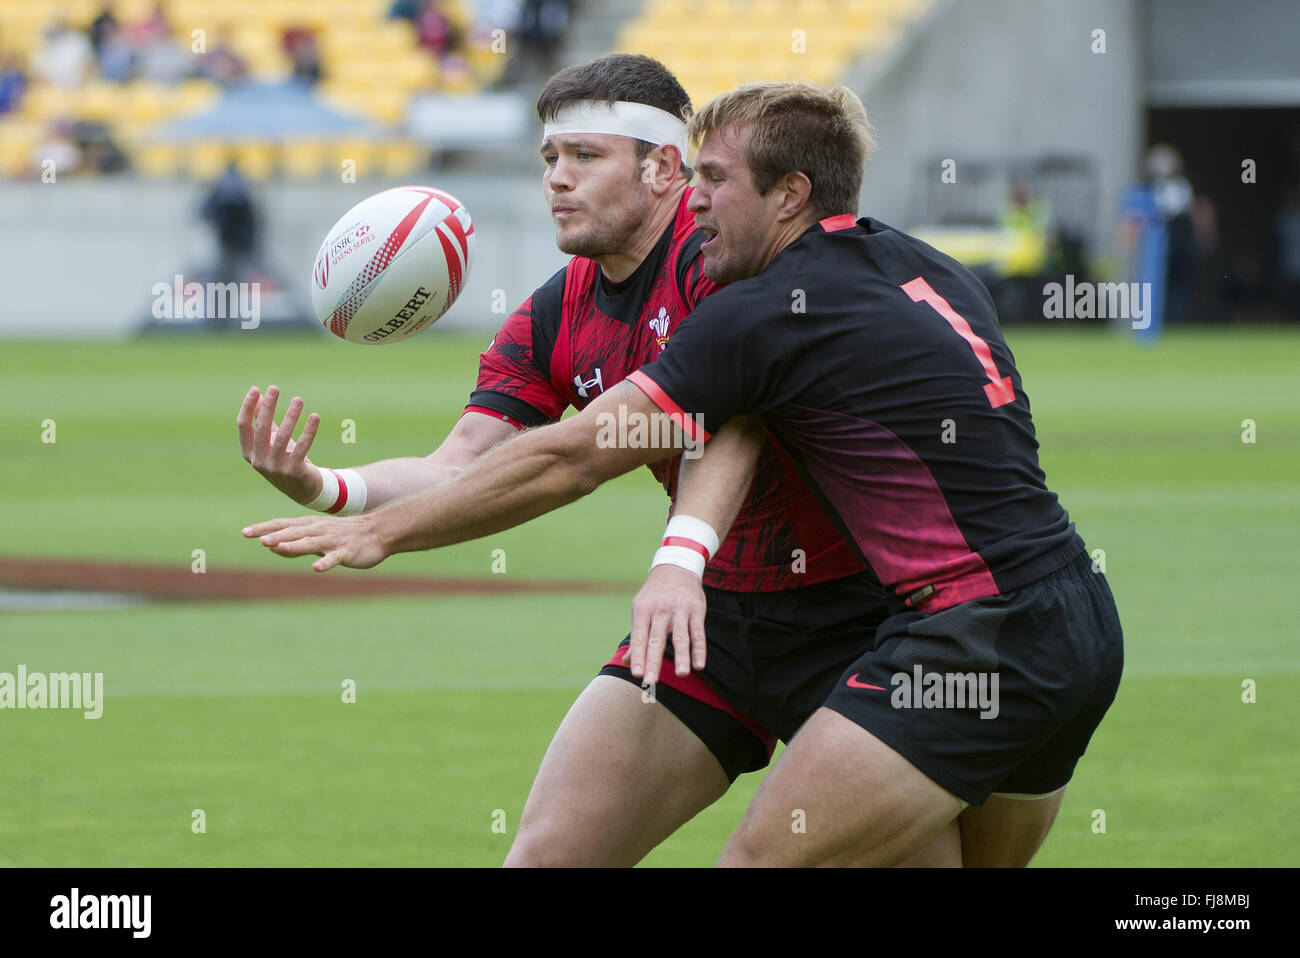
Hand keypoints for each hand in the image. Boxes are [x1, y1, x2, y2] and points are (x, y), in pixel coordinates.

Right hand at [237, 385, 321, 503]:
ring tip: (298, 400)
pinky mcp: (294, 471)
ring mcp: (276, 468)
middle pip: (261, 429)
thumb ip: (262, 422)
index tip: (256, 389)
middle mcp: (259, 461)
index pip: (243, 426)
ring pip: (282, 437)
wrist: (303, 490)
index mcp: (249, 453)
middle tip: (275, 388)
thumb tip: (257, 397)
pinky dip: (309, 431)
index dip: (248, 407)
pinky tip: (314, 417)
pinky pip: (302, 447)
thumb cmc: (284, 459)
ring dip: (291, 416)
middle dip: (267, 407)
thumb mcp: (270, 442)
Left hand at [242, 512, 386, 571]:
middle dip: (277, 535)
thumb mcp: (316, 537)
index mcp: (309, 526)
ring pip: (311, 542)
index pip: (282, 525)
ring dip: (295, 545)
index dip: (264, 528)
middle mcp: (318, 530)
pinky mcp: (346, 552)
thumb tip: (270, 546)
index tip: (245, 532)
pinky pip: (334, 558)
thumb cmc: (343, 535)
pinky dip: (326, 562)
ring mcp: (332, 541)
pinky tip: (316, 569)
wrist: (377, 532)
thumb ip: (294, 542)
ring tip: (279, 547)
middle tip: (260, 539)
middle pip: (294, 532)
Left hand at [625, 564, 707, 685]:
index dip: (638, 656)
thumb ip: (636, 637)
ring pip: (680, 637)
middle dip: (654, 661)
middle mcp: (660, 610)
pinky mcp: (696, 610)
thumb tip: (626, 662)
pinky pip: (698, 632)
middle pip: (657, 639)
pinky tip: (699, 665)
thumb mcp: (641, 610)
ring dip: (681, 656)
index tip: (636, 674)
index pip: (639, 637)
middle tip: (651, 681)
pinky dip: (699, 649)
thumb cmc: (655, 596)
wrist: (676, 568)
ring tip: (681, 675)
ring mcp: (679, 610)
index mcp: (643, 610)